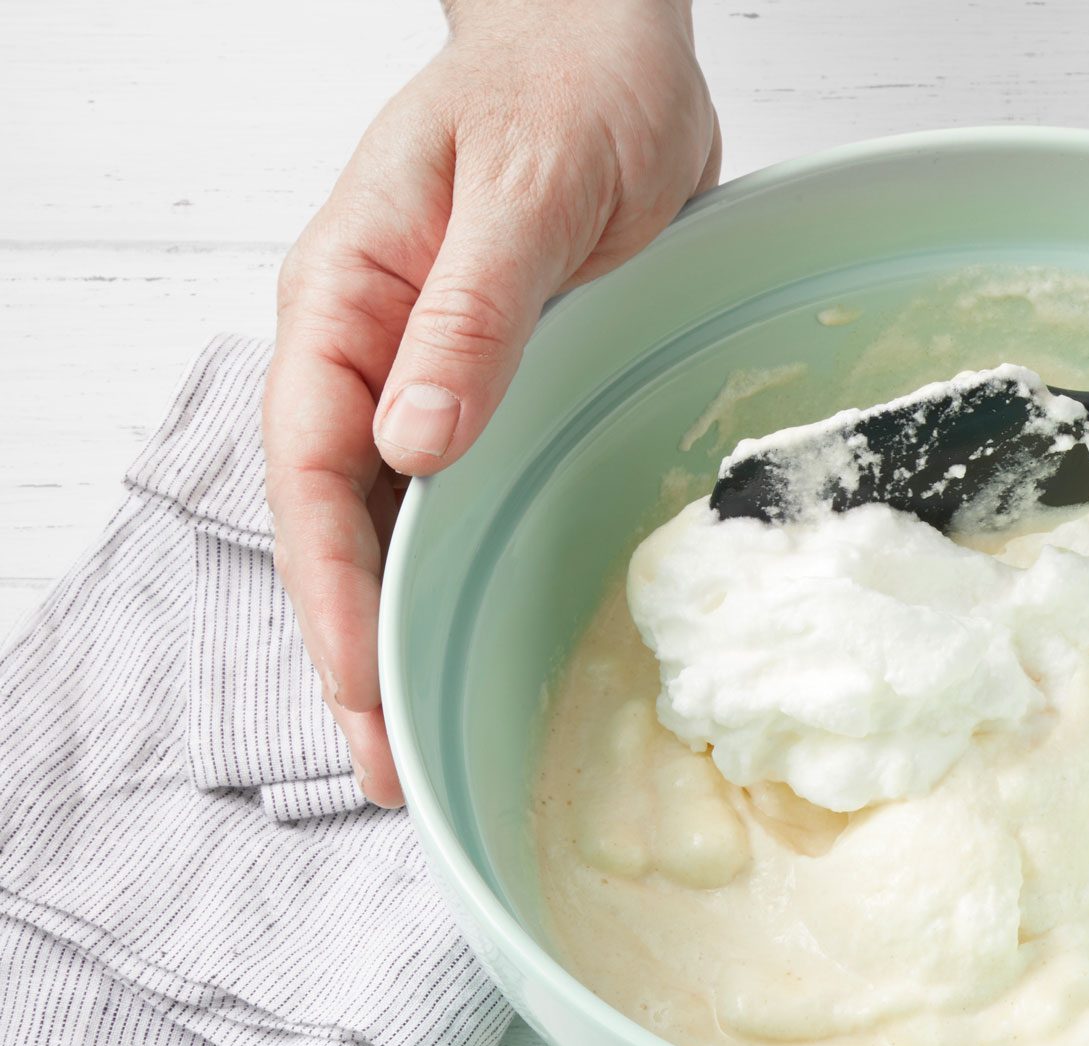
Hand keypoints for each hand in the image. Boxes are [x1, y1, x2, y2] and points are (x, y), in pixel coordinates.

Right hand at [263, 0, 719, 805]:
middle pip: (344, 523)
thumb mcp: (521, 193)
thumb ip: (470, 315)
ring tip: (422, 737)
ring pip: (399, 524)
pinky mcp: (501, 386)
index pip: (314, 470)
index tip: (360, 684)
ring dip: (407, 629)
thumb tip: (414, 442)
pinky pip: (467, 496)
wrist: (610, 45)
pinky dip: (465, 574)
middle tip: (389, 766)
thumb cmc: (559, 84)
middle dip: (357, 647)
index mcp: (348, 302)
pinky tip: (479, 638)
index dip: (333, 590)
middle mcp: (376, 352)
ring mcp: (436, 374)